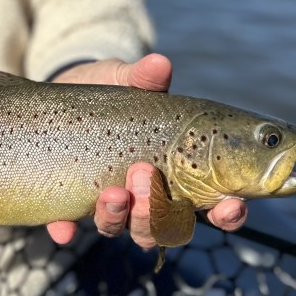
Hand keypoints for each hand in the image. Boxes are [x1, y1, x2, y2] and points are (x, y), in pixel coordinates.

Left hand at [47, 54, 247, 250]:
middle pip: (165, 226)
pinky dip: (67, 231)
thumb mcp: (128, 83)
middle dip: (157, 211)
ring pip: (124, 229)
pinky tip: (64, 229)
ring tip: (113, 193)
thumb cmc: (112, 93)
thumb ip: (144, 80)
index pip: (214, 205)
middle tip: (144, 174)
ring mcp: (113, 205)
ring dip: (120, 218)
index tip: (231, 205)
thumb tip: (159, 63)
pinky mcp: (71, 204)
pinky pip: (70, 230)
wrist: (66, 94)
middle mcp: (149, 197)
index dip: (227, 213)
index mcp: (179, 174)